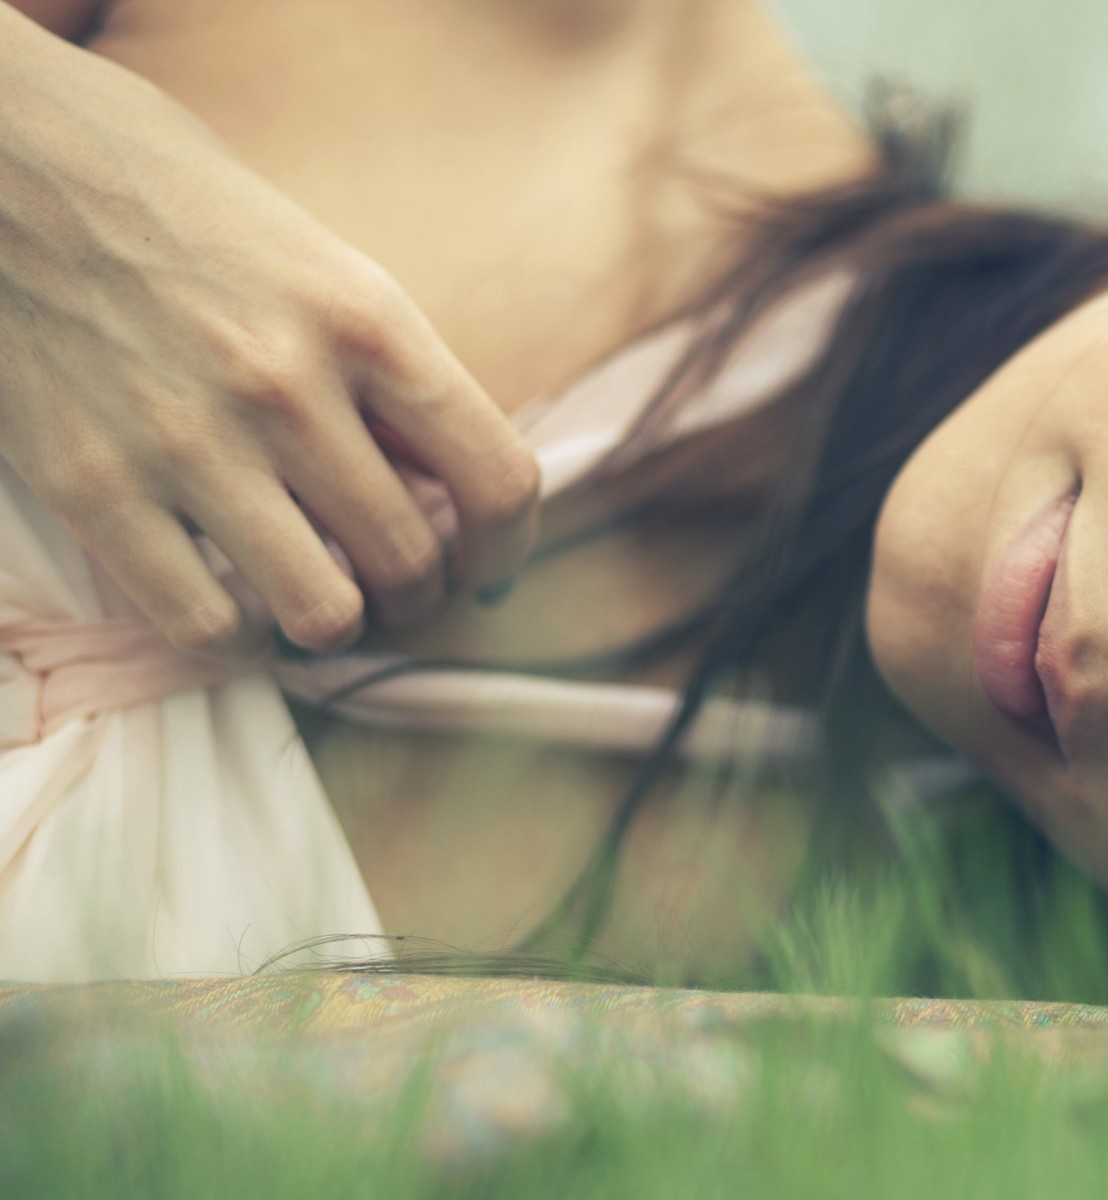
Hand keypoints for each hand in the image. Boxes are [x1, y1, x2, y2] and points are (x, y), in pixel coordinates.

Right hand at [0, 10, 539, 653]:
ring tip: (323, 601)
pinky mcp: (92, 485)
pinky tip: (237, 605)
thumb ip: (390, 379)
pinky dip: (237, 636)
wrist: (12, 161)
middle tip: (397, 593)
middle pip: (411, 560)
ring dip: (337, 625)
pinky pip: (205, 625)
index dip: (507, 551)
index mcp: (368, 320)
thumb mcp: (325, 267)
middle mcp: (289, 384)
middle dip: (420, 597)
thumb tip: (450, 492)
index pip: (497, 478)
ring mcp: (188, 439)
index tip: (486, 573)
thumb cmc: (187, 211)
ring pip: (323, 614)